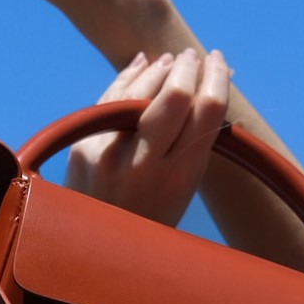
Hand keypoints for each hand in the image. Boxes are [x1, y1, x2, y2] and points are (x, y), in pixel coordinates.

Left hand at [64, 49, 230, 227]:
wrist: (95, 246)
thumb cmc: (150, 213)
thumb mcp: (183, 187)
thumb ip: (199, 138)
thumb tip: (219, 75)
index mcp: (179, 177)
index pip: (207, 110)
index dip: (216, 77)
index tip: (218, 62)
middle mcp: (144, 165)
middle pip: (174, 94)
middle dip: (187, 67)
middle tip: (192, 58)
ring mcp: (109, 154)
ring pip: (138, 91)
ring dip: (158, 68)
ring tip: (169, 61)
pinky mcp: (84, 146)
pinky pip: (110, 99)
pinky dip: (129, 78)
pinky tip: (141, 66)